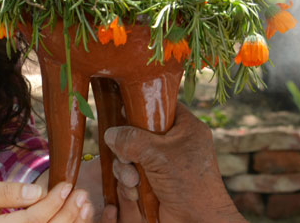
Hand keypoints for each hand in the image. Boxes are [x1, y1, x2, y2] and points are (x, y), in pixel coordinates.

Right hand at [102, 106, 245, 222]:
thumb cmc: (189, 185)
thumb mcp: (159, 155)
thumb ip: (132, 139)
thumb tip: (110, 133)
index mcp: (185, 127)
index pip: (162, 105)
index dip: (142, 107)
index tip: (124, 113)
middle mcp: (175, 143)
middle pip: (138, 132)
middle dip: (128, 149)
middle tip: (127, 158)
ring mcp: (164, 163)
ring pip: (131, 154)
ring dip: (126, 169)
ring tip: (133, 182)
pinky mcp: (154, 181)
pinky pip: (131, 173)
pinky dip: (129, 183)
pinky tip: (135, 192)